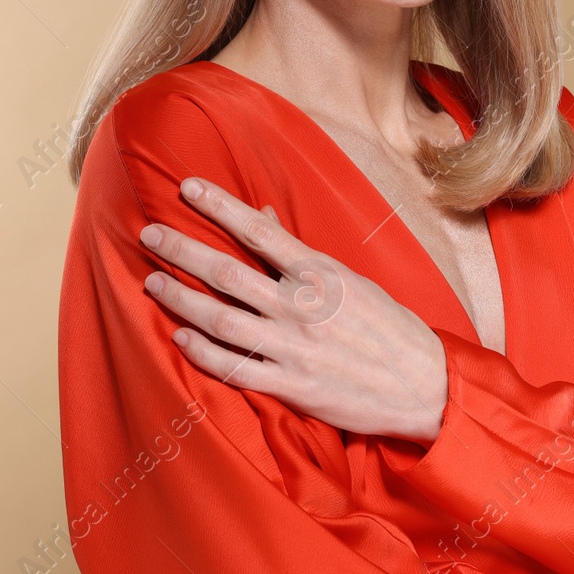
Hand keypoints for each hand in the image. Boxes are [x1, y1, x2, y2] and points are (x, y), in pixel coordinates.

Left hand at [140, 176, 447, 444]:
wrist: (424, 386)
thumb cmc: (389, 327)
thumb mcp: (351, 279)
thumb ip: (301, 254)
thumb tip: (264, 217)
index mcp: (319, 274)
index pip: (258, 231)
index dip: (218, 206)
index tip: (186, 187)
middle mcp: (301, 308)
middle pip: (226, 273)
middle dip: (182, 250)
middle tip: (149, 235)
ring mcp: (293, 349)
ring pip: (220, 320)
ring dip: (180, 299)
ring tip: (152, 283)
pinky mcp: (291, 387)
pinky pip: (235, 368)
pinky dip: (202, 353)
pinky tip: (179, 337)